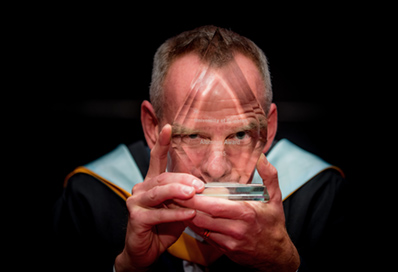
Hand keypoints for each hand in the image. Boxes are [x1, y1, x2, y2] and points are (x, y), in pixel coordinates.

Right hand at [115, 124, 204, 271]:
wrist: (145, 252)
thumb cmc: (163, 227)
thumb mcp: (178, 209)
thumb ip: (185, 197)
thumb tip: (204, 188)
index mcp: (151, 183)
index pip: (156, 159)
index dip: (162, 142)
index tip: (169, 127)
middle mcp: (141, 188)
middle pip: (163, 177)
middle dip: (184, 179)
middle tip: (200, 185)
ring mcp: (136, 202)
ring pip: (159, 192)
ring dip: (178, 192)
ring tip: (194, 193)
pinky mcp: (136, 217)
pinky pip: (159, 213)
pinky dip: (176, 213)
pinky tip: (189, 213)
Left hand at [175, 153, 299, 270]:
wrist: (276, 256)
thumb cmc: (274, 225)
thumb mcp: (276, 199)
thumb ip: (269, 176)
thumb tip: (261, 156)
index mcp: (246, 213)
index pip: (216, 206)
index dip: (197, 199)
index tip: (185, 188)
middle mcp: (236, 229)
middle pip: (203, 217)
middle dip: (185, 205)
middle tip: (172, 194)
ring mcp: (229, 241)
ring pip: (201, 228)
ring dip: (186, 216)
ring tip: (173, 203)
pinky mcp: (224, 250)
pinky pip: (205, 237)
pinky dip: (194, 226)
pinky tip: (185, 216)